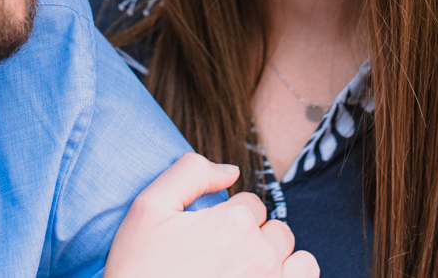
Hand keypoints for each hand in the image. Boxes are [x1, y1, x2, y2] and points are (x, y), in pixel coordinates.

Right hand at [105, 153, 319, 277]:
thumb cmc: (138, 271)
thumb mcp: (147, 208)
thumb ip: (190, 172)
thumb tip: (231, 171)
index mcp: (234, 223)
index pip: (251, 205)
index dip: (228, 218)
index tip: (207, 240)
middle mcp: (261, 255)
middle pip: (277, 231)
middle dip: (255, 240)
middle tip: (222, 262)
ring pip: (299, 262)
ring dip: (280, 265)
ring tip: (247, 277)